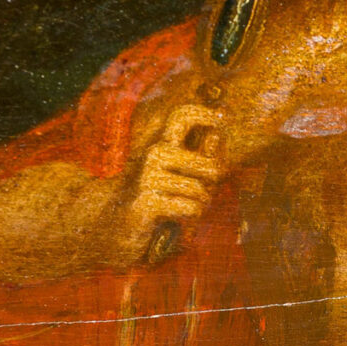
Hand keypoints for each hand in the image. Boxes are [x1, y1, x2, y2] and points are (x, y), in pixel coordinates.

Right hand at [110, 95, 225, 259]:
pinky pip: (190, 207)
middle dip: (215, 182)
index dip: (206, 113)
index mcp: (162, 144)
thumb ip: (204, 159)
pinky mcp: (146, 201)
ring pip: (200, 191)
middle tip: (205, 193)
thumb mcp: (187, 178)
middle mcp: (153, 154)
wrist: (122, 231)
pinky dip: (191, 216)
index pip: (181, 115)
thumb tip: (216, 135)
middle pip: (207, 163)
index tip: (224, 118)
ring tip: (185, 207)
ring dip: (201, 205)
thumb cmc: (162, 202)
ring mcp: (148, 177)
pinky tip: (176, 218)